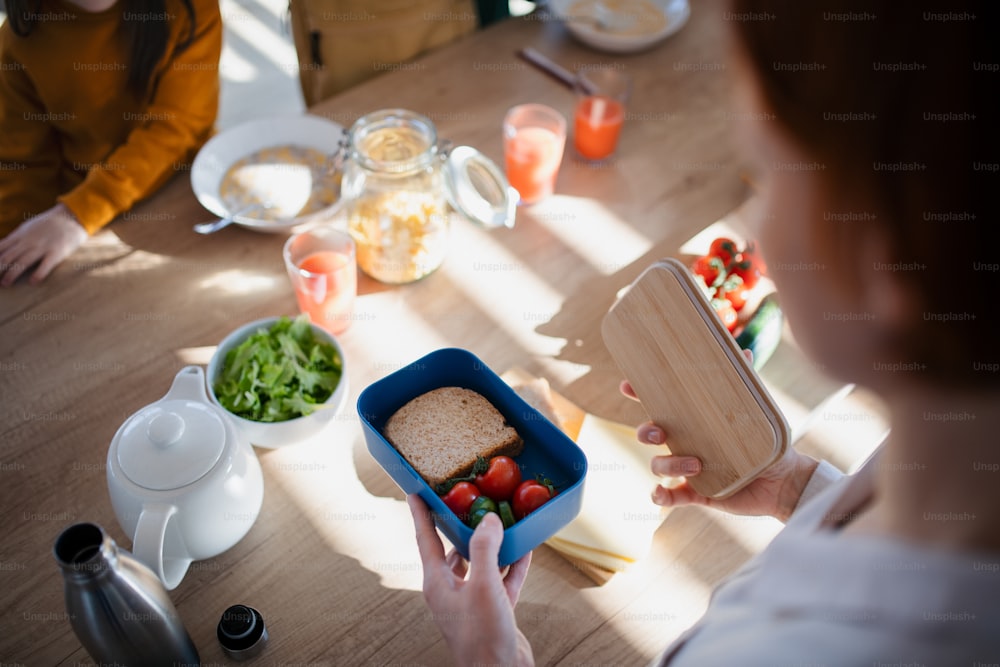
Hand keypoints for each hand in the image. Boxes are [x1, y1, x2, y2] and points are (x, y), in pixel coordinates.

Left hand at [0, 204, 87, 286]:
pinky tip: (33, 282)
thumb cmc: (48, 225)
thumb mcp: (27, 228)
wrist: (70, 218)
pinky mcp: (57, 252)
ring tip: (5, 284)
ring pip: (23, 261)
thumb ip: (14, 238)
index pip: (1, 248)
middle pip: (9, 256)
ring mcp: (43, 246)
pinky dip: (39, 273)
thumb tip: (0, 247)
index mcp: (20, 235)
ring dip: (12, 273)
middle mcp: (28, 241)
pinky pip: (46, 264)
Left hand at [407, 494, 533, 666]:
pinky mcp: (493, 611)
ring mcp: (472, 601)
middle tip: (468, 501)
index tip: (415, 490)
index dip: (420, 513)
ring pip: (480, 563)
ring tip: (502, 521)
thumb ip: (484, 549)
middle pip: (453, 549)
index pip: (425, 538)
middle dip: (461, 525)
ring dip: (491, 544)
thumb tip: (488, 520)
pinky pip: (502, 580)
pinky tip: (525, 548)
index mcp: (437, 583)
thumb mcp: (482, 586)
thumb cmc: (483, 636)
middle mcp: (451, 590)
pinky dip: (512, 565)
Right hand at [621, 381, 818, 521]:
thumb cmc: (769, 443)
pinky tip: (662, 493)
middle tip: (660, 433)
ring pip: (658, 465)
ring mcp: (687, 469)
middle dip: (645, 431)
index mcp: (695, 421)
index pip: (661, 405)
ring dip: (669, 464)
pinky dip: (660, 496)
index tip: (627, 385)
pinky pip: (668, 496)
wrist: (785, 481)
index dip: (640, 394)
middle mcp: (686, 443)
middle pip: (648, 434)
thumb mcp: (759, 411)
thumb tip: (746, 352)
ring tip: (697, 465)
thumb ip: (748, 384)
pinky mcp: (695, 493)